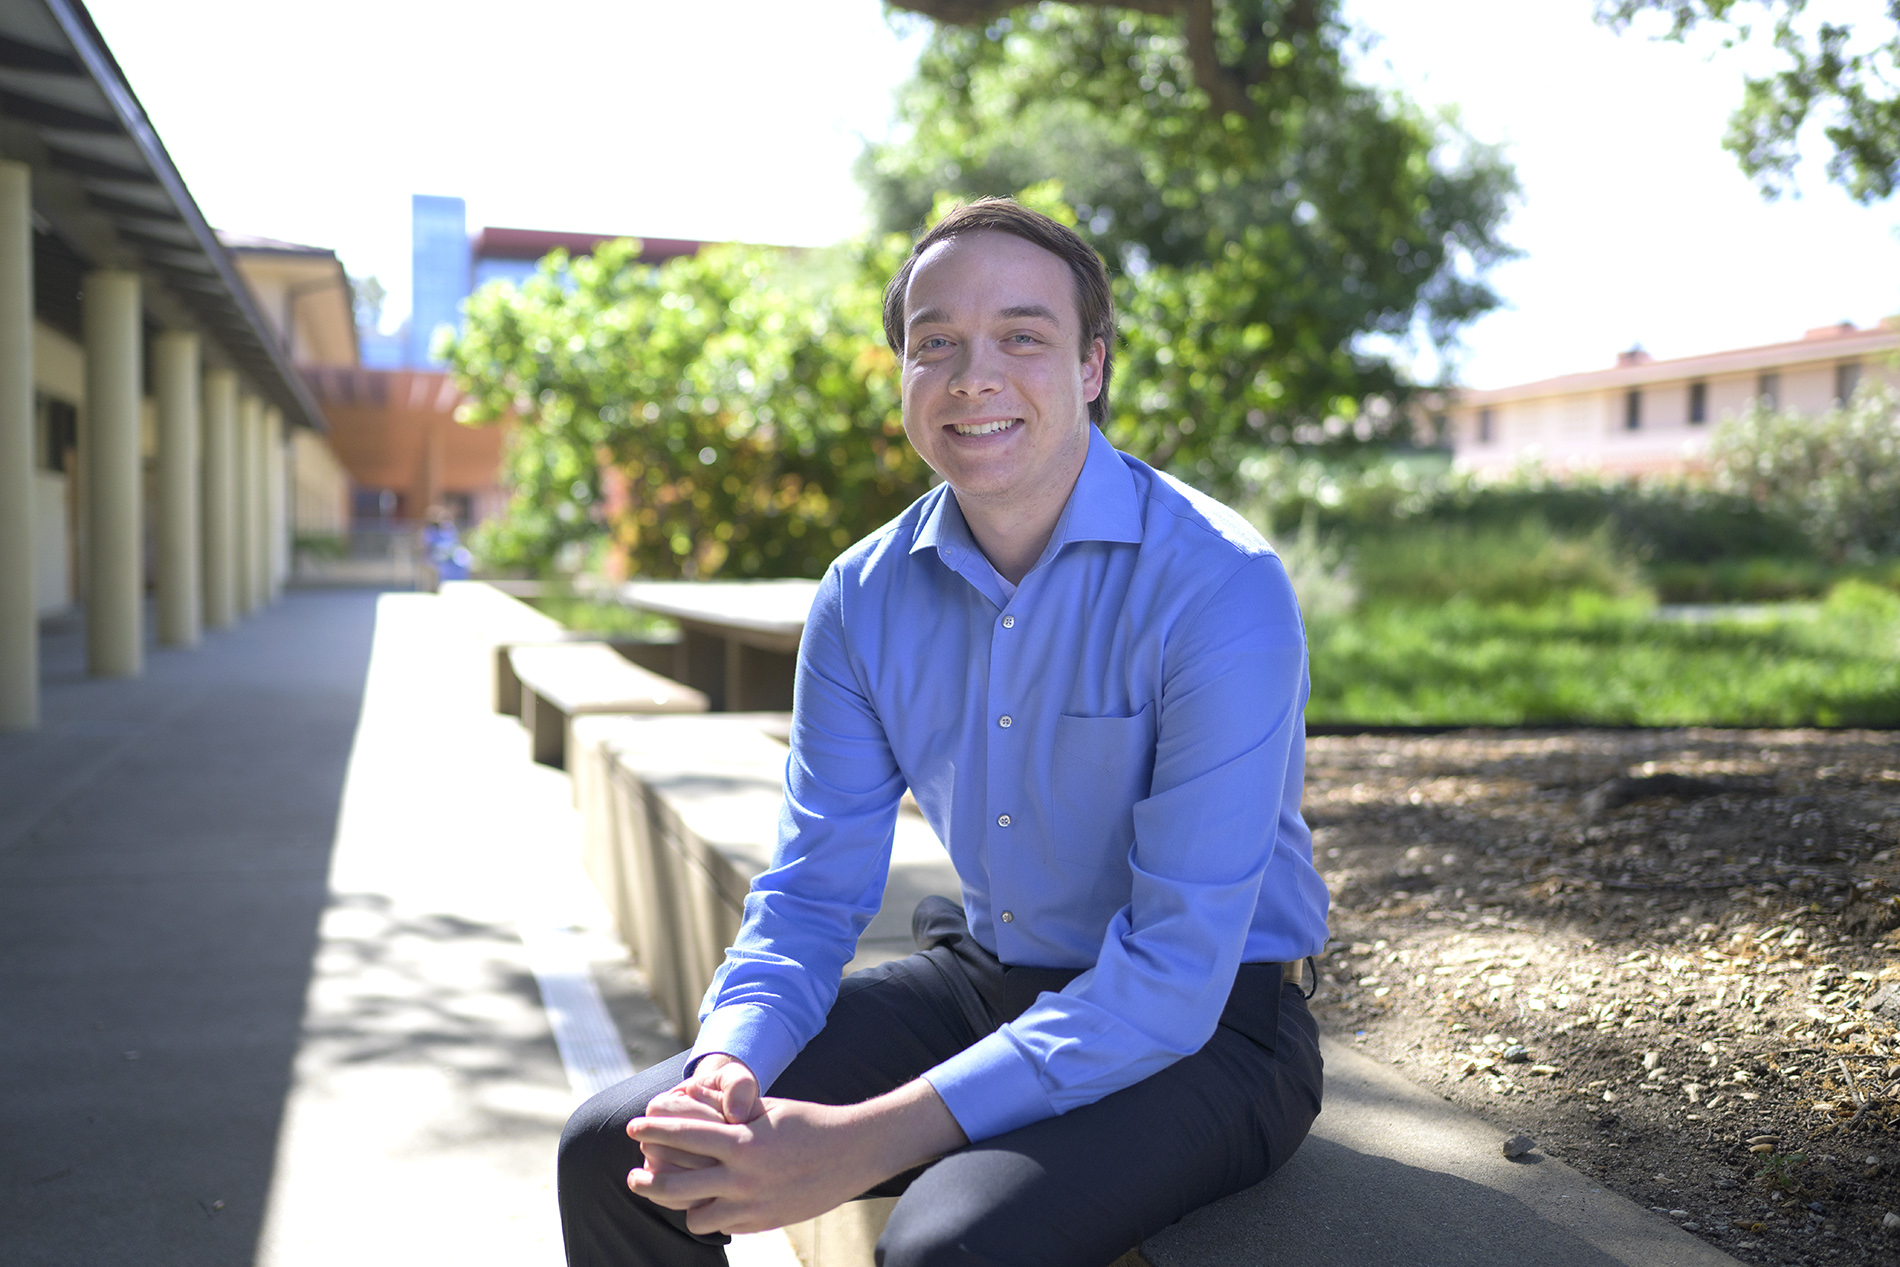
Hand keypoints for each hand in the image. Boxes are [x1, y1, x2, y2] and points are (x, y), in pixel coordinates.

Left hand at [626, 1079, 966, 1235]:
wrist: (854, 1153)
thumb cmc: (809, 1122)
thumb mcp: (768, 1111)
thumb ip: (731, 1116)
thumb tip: (691, 1106)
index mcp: (744, 1141)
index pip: (686, 1134)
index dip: (654, 1129)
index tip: (632, 1125)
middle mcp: (744, 1176)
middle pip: (676, 1185)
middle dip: (646, 1182)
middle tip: (633, 1177)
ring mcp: (754, 1204)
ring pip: (694, 1216)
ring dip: (683, 1204)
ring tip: (678, 1192)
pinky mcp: (764, 1222)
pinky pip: (722, 1225)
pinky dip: (712, 1214)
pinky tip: (713, 1202)